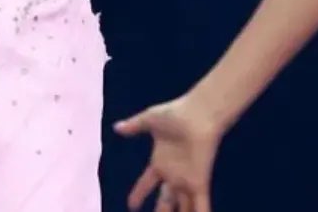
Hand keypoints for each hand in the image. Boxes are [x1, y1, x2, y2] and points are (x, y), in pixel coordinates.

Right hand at [114, 94, 223, 211]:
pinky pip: (201, 205)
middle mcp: (172, 174)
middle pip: (165, 202)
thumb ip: (133, 126)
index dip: (139, 194)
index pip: (147, 183)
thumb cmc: (174, 115)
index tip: (131, 206)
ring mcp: (186, 180)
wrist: (196, 115)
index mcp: (160, 161)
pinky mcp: (199, 182)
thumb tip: (116, 127)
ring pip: (181, 207)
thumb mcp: (149, 119)